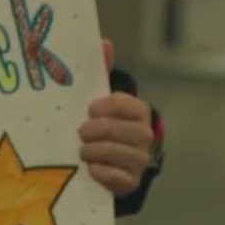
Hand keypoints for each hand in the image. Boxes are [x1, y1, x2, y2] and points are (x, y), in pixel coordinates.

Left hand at [79, 40, 153, 196]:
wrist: (111, 165)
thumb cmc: (104, 127)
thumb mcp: (101, 102)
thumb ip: (102, 74)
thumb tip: (104, 42)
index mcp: (138, 111)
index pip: (122, 103)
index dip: (102, 106)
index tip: (89, 109)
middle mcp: (144, 135)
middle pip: (116, 129)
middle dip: (93, 130)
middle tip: (80, 133)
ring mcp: (140, 160)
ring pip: (115, 152)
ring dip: (92, 151)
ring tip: (82, 151)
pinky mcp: (132, 182)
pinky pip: (117, 177)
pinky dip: (101, 172)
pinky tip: (90, 169)